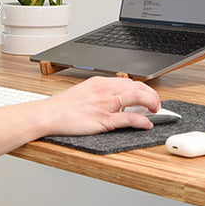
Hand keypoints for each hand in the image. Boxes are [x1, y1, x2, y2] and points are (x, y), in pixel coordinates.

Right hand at [37, 76, 160, 135]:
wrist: (48, 114)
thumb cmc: (62, 107)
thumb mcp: (83, 91)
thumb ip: (100, 93)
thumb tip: (115, 99)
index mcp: (99, 82)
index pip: (129, 81)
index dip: (143, 88)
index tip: (148, 95)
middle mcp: (104, 90)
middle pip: (137, 87)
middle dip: (151, 94)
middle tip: (156, 104)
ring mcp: (104, 105)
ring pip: (136, 98)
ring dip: (151, 104)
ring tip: (155, 111)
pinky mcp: (103, 120)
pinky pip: (128, 118)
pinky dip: (142, 121)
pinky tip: (147, 124)